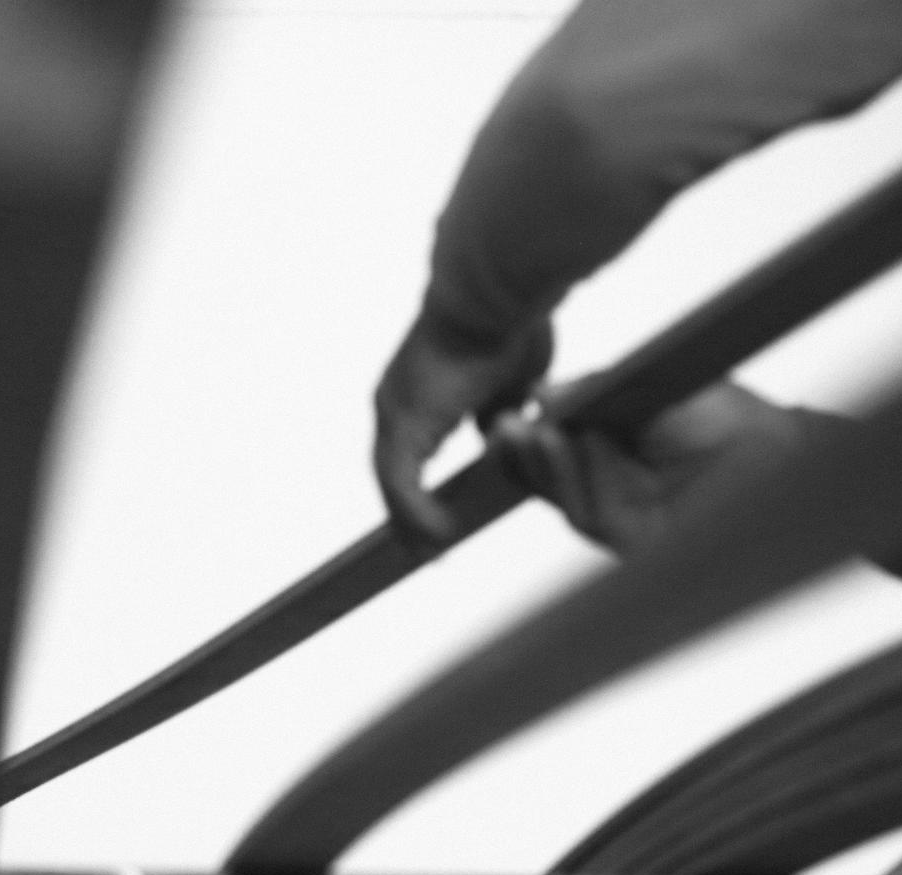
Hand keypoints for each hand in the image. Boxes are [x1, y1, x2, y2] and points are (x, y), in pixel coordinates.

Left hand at [372, 311, 552, 550]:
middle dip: (407, 515)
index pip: (408, 454)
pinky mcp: (404, 420)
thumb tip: (498, 430)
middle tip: (422, 552)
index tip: (437, 520)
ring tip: (427, 555)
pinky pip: (402, 482)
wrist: (497, 293)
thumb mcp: (509, 378)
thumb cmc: (510, 321)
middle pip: (393, 474)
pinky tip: (438, 537)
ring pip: (392, 483)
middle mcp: (396, 401)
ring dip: (408, 522)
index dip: (419, 491)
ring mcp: (395, 409)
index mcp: (419, 392)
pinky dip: (416, 513)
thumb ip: (497, 409)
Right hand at [492, 380, 809, 554]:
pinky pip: (588, 510)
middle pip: (546, 474)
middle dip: (522, 451)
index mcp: (613, 445)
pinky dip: (576, 476)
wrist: (781, 457)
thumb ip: (595, 391)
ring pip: (561, 493)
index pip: (553, 443)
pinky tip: (567, 442)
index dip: (527, 432)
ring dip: (542, 462)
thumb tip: (543, 394)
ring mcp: (618, 512)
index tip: (508, 411)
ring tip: (528, 429)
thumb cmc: (732, 420)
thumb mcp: (649, 389)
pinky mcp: (629, 539)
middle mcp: (611, 481)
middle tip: (502, 425)